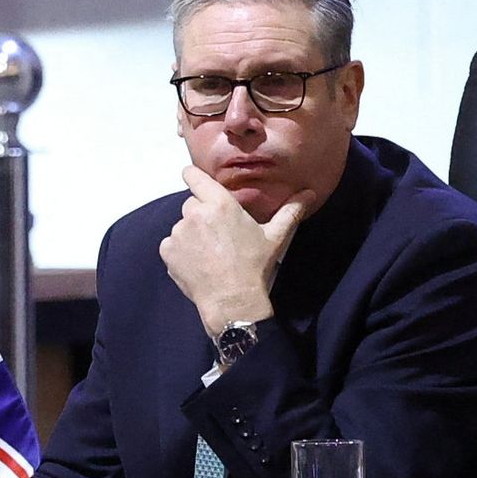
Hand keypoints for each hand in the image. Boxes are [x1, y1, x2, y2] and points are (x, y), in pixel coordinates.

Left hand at [158, 166, 314, 337]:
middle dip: (201, 214)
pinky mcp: (167, 251)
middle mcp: (195, 214)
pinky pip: (171, 245)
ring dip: (191, 234)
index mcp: (219, 204)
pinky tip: (198, 263)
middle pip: (192, 204)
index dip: (193, 176)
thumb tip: (309, 193)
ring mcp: (178, 233)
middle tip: (218, 234)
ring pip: (182, 226)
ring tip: (210, 253)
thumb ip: (290, 211)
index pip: (195, 177)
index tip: (192, 177)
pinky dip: (180, 252)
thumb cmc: (254, 267)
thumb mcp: (275, 237)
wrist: (232, 301)